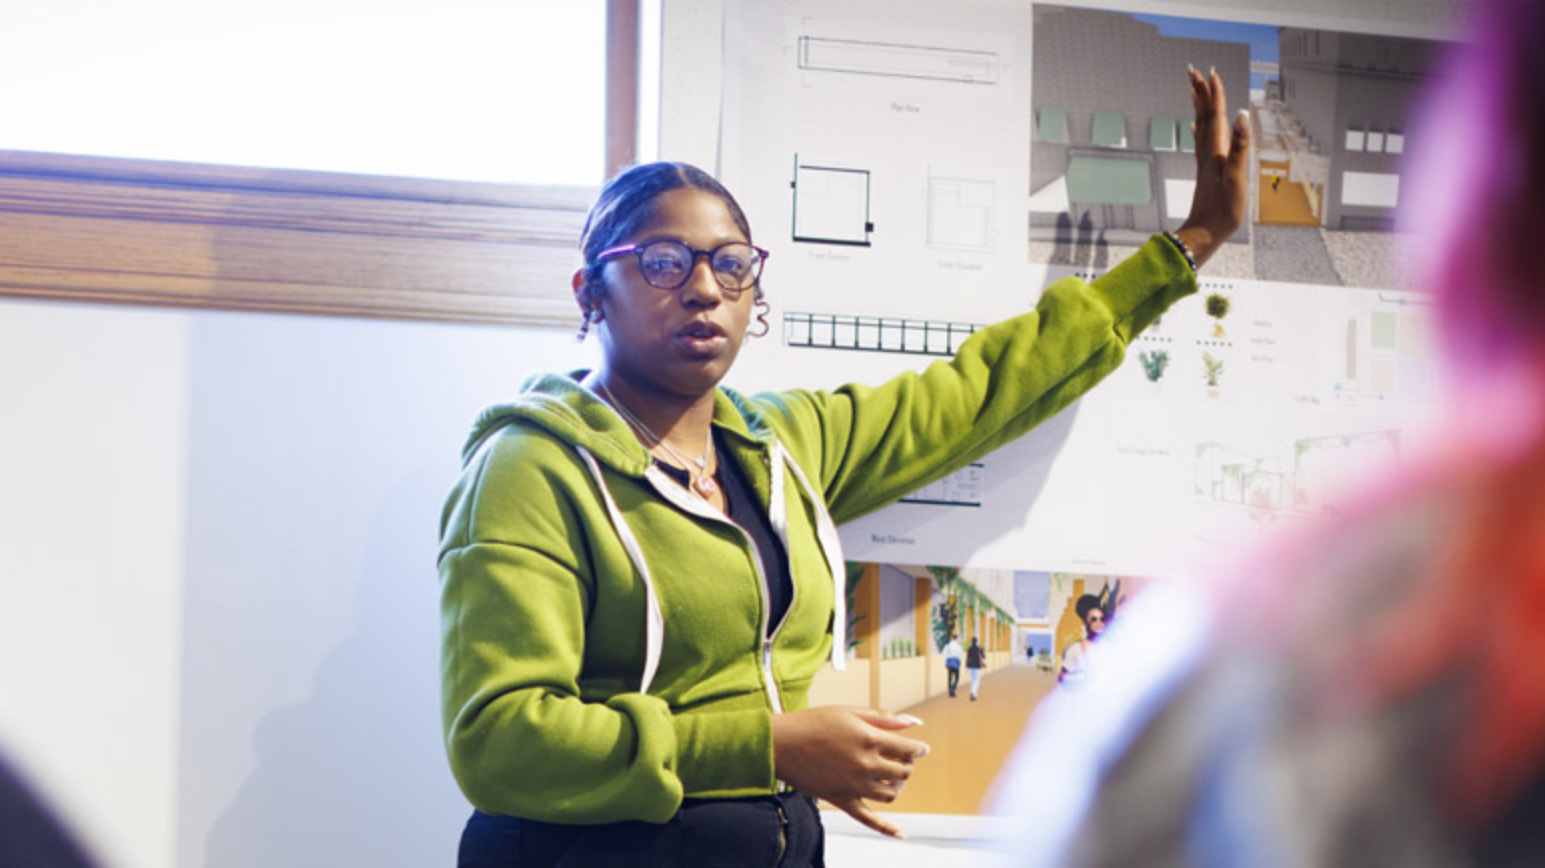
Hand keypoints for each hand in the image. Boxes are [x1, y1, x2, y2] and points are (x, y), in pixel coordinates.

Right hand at [771, 706, 929, 838]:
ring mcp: (854, 785)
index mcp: (870, 739)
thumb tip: (915, 723)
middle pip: (903, 772)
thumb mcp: (850, 711)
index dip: (919, 749)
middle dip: (908, 765)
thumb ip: (884, 718)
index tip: (921, 748)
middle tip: (904, 759)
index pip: (909, 749)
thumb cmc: (813, 723)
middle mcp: (865, 765)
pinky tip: (900, 833)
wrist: (781, 744)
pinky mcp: (842, 800)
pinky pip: (868, 820)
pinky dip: (886, 828)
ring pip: (891, 794)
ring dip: (898, 786)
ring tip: (893, 778)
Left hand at [1177, 65, 1250, 266]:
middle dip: (1200, 93)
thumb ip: (1241, 146)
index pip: (1216, 116)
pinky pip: (1201, 143)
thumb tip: (1243, 115)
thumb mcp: (1237, 177)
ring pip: (1201, 127)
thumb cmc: (1222, 210)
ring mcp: (1205, 162)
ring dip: (1199, 107)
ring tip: (1195, 90)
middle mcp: (1208, 153)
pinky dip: (1200, 130)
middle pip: (1204, 116)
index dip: (1215, 94)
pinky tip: (1197, 128)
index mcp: (1216, 152)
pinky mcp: (1205, 172)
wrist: (1204, 234)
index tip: (1212, 72)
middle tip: (1194, 71)